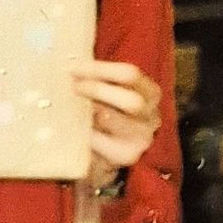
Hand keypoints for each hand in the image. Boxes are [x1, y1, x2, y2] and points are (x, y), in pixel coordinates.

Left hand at [71, 58, 161, 186]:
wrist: (107, 153)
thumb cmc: (106, 113)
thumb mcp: (109, 93)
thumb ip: (98, 79)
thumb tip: (71, 67)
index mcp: (150, 93)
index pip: (130, 75)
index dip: (99, 69)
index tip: (73, 68)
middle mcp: (151, 116)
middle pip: (131, 101)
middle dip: (97, 90)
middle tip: (73, 87)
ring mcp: (142, 138)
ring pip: (112, 120)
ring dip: (89, 111)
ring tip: (72, 107)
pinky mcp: (127, 155)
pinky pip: (101, 142)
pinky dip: (84, 133)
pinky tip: (75, 130)